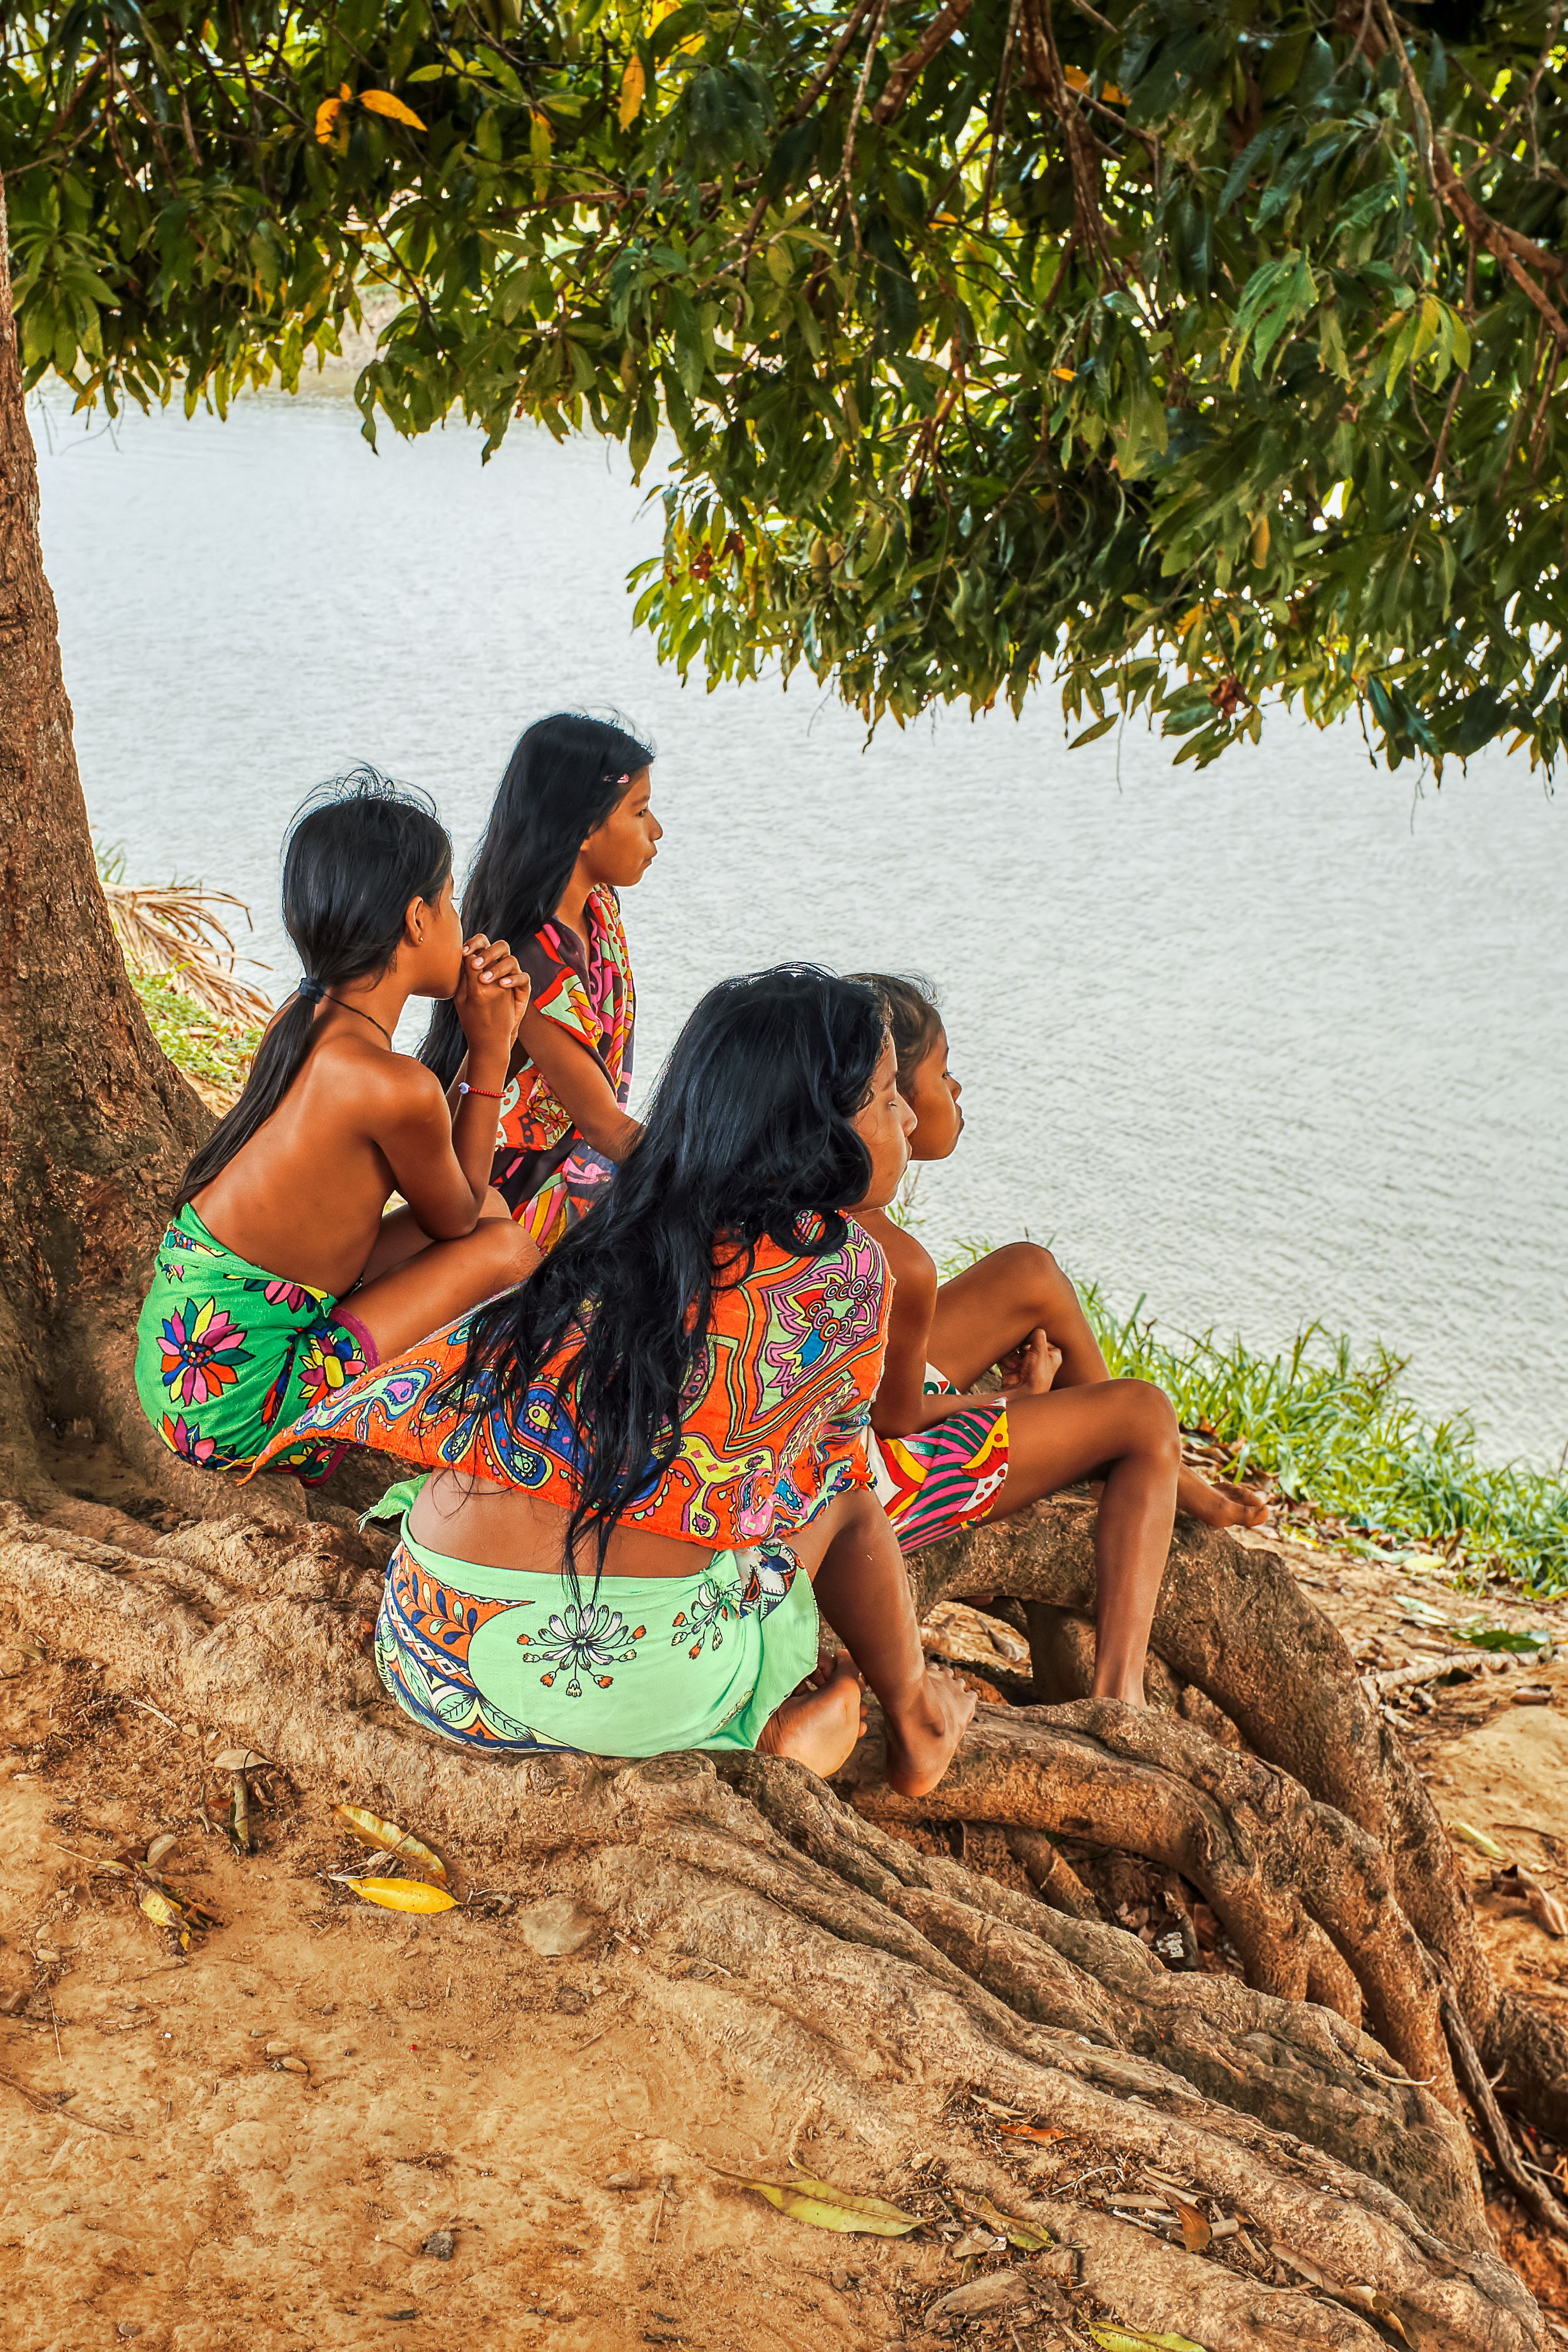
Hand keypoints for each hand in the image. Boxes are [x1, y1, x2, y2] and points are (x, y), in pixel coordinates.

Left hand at [453, 934, 528, 1057]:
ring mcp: (512, 976)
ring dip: (497, 968)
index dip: (474, 943)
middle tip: (476, 965)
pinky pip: (523, 977)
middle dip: (487, 953)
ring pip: (511, 960)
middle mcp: (500, 966)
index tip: (463, 952)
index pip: (482, 943)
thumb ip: (465, 975)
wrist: (491, 1036)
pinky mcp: (522, 988)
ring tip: (484, 980)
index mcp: (484, 963)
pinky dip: (513, 979)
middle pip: (500, 946)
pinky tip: (501, 985)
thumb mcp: (466, 993)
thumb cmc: (475, 1014)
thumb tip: (459, 956)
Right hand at [998, 1326, 1061, 1394]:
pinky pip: (1005, 1357)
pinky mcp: (1011, 1368)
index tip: (1030, 1338)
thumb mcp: (1041, 1350)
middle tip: (1021, 1348)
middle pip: (1025, 1343)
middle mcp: (1038, 1359)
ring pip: (1014, 1349)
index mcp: (1052, 1355)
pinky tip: (1011, 1367)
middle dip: (1020, 1346)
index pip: (1041, 1338)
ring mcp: (1024, 1364)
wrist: (1023, 1393)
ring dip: (1012, 1355)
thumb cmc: (1037, 1375)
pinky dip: (1006, 1360)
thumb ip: (1038, 1334)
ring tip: (1015, 1364)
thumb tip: (1033, 1329)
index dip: (1034, 1338)